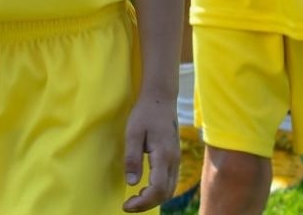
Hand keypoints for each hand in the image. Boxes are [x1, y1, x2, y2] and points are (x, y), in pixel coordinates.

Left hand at [121, 93, 177, 212]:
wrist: (161, 98)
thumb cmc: (145, 113)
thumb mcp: (133, 133)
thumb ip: (132, 158)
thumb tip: (132, 183)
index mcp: (163, 156)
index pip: (157, 189)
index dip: (142, 202)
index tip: (126, 205)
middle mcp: (173, 161)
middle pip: (165, 194)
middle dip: (147, 204)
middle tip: (128, 205)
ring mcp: (176, 160)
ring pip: (170, 190)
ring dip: (154, 199)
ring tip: (135, 199)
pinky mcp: (174, 158)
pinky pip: (170, 182)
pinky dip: (159, 192)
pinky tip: (145, 189)